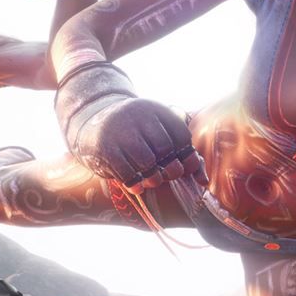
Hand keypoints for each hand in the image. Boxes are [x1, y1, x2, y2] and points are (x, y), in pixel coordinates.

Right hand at [71, 97, 204, 194]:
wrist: (91, 122)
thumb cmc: (133, 131)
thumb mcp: (154, 127)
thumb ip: (178, 146)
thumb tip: (203, 179)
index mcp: (155, 110)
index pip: (181, 135)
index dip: (188, 156)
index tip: (186, 167)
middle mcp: (138, 117)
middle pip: (165, 149)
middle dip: (171, 169)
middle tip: (167, 175)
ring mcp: (120, 133)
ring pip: (147, 163)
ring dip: (153, 178)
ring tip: (151, 180)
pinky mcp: (106, 150)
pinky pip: (127, 174)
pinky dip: (136, 184)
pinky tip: (137, 184)